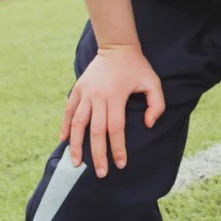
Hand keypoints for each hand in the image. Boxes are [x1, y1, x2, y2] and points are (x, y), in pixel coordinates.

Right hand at [61, 45, 164, 177]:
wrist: (116, 46)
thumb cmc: (137, 67)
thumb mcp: (153, 82)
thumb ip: (157, 105)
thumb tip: (148, 125)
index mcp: (116, 95)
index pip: (115, 128)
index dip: (117, 148)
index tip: (120, 164)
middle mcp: (98, 96)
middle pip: (95, 131)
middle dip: (98, 154)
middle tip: (100, 173)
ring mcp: (86, 92)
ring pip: (78, 123)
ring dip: (77, 145)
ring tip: (76, 163)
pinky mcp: (78, 89)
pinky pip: (69, 111)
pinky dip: (65, 126)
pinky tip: (64, 140)